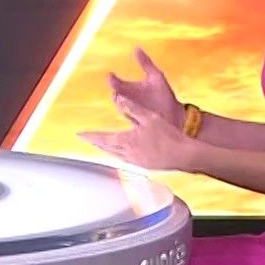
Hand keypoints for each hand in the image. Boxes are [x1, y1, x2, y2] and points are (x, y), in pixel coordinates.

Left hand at [80, 97, 197, 172]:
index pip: (103, 138)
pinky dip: (120, 155)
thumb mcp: (149, 117)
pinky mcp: (145, 166)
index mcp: (127, 141)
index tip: (80, 135)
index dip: (90, 136)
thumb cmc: (168, 135)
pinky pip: (127, 160)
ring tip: (102, 146)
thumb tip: (118, 98)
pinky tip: (123, 154)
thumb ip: (132, 108)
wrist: (184, 155)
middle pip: (107, 148)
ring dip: (107, 150)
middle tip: (89, 140)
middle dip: (97, 144)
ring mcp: (137, 162)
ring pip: (116, 156)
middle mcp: (129, 153)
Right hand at [108, 47, 184, 128]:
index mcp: (129, 89)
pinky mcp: (139, 123)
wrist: (175, 114)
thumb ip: (146, 63)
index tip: (110, 74)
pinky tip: (133, 113)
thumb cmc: (164, 95)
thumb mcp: (156, 77)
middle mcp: (128, 101)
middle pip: (115, 97)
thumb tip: (137, 47)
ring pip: (121, 109)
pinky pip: (131, 120)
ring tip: (122, 99)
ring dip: (122, 105)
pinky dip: (130, 117)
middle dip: (115, 93)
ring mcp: (133, 113)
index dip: (112, 79)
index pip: (115, 83)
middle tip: (116, 89)